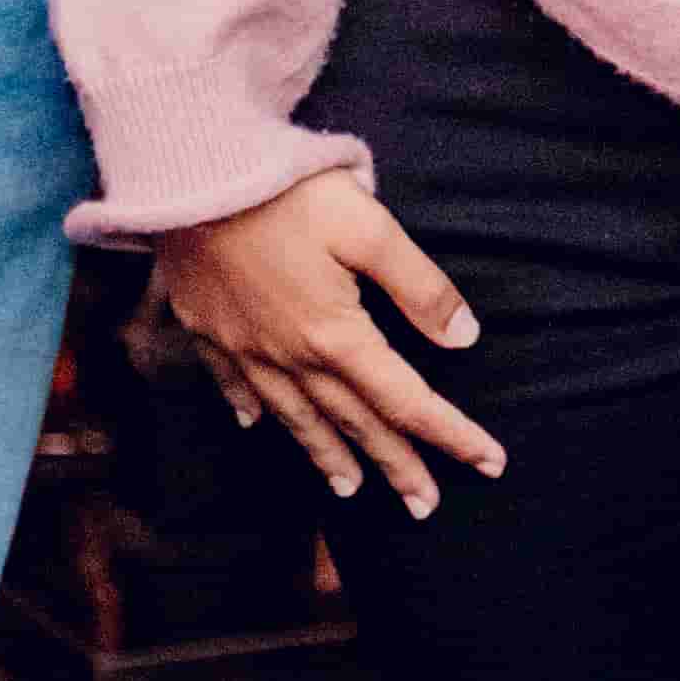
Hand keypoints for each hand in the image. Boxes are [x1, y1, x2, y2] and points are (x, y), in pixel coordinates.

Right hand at [147, 172, 503, 520]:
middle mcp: (288, 355)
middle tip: (425, 506)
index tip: (489, 462)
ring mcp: (242, 346)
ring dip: (327, 455)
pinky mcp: (207, 328)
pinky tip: (259, 425)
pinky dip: (252, 411)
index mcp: (335, 334)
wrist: (190, 175)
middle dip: (395, 464)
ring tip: (350, 488)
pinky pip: (235, 386)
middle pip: (353, 421)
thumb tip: (464, 338)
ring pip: (294, 417)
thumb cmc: (287, 192)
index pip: (405, 399)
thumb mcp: (369, 226)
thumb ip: (419, 286)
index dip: (450, 433)